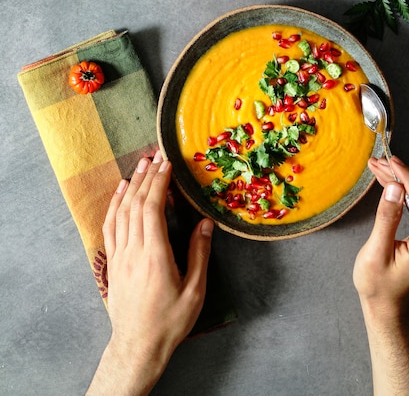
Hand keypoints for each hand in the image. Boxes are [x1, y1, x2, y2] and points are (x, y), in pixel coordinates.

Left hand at [87, 152, 213, 395]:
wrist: (137, 346)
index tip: (167, 164)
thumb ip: (199, 254)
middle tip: (155, 155)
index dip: (158, 183)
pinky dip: (114, 205)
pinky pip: (110, 226)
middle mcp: (134, 251)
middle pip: (136, 204)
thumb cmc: (170, 321)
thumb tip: (205, 223)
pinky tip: (119, 191)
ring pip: (121, 212)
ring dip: (130, 185)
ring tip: (140, 165)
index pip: (152, 209)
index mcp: (156, 256)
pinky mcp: (112, 262)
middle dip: (146, 176)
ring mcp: (119, 256)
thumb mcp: (194, 290)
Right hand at [353, 156, 408, 394]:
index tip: (392, 161)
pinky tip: (390, 183)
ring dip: (404, 181)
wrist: (385, 306)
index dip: (408, 177)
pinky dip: (407, 191)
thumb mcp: (375, 252)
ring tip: (380, 168)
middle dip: (403, 175)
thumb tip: (393, 189)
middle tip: (379, 162)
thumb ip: (386, 218)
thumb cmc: (376, 284)